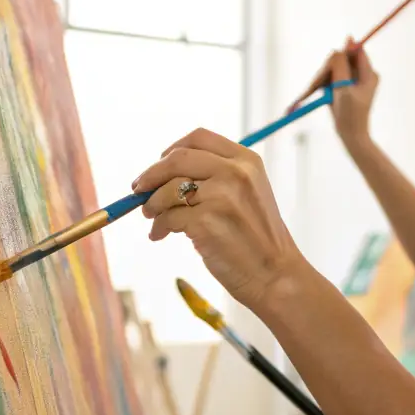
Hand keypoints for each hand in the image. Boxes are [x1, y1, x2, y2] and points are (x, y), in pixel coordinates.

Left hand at [133, 129, 305, 314]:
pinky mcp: (205, 222)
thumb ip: (217, 176)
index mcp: (246, 161)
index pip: (198, 138)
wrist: (275, 275)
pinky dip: (159, 226)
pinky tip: (160, 235)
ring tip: (152, 217)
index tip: (158, 165)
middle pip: (177, 159)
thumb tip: (163, 174)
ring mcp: (220, 196)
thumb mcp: (248, 194)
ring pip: (168, 190)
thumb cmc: (257, 240)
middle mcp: (235, 173)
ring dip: (152, 204)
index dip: (171, 150)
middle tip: (139, 189)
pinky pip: (168, 218)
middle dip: (151, 174)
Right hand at [290, 44, 379, 152]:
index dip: (339, 56)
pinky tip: (314, 96)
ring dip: (321, 79)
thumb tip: (340, 46)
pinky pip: (331, 78)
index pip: (353, 52)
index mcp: (368, 73)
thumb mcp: (344, 88)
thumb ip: (341, 65)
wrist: (351, 136)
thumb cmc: (350, 115)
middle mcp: (362, 74)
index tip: (327, 69)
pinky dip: (322, 85)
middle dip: (326, 72)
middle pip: (340, 60)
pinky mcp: (344, 87)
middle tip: (315, 87)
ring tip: (310, 95)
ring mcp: (353, 80)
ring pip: (333, 69)